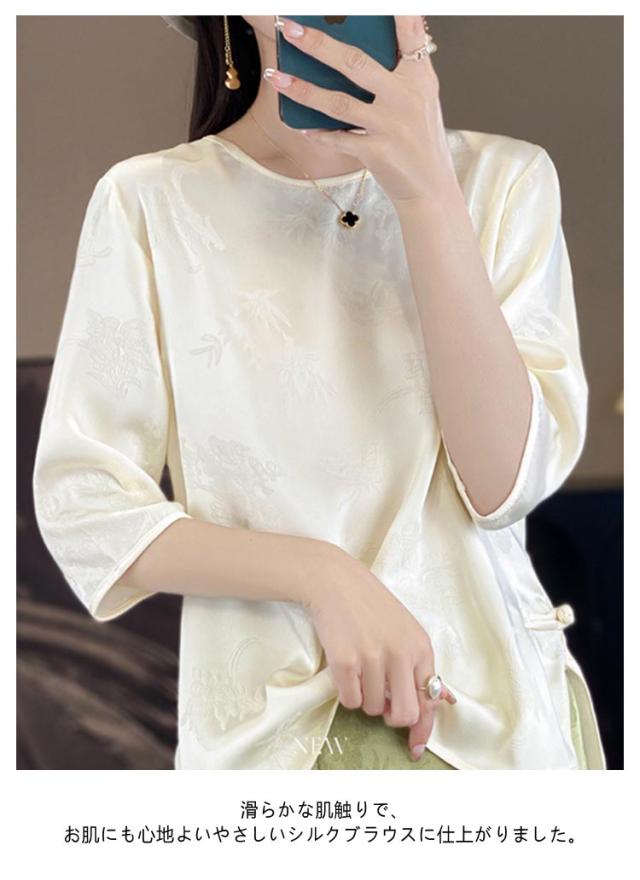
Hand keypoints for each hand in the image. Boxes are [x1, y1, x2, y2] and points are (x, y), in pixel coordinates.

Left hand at [265, 15, 458, 205]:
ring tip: (276, 77)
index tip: (382, 0)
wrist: (431, 189)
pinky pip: (338, 139)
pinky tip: (301, 125)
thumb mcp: (421, 101)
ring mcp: (390, 125)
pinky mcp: (377, 152)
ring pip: (337, 102)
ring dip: (302, 89)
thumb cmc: (420, 141)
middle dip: (317, 43)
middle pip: (355, 62)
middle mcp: (406, 97)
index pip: (410, 34)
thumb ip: (399, 75)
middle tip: (289, 27)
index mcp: (420, 78)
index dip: (398, 12)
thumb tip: (355, 54)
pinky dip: (319, 133)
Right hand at [303, 546, 456, 761]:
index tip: (415, 746)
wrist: (336, 582)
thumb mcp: (404, 630)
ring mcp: (372, 658)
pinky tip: (346, 669)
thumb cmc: (370, 606)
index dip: (423, 728)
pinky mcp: (345, 661)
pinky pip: (350, 702)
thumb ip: (415, 665)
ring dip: (365, 697)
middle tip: (381, 702)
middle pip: (404, 714)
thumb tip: (430, 707)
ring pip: (372, 708)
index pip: (430, 699)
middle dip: (392, 717)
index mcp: (420, 647)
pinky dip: (347, 693)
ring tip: (360, 668)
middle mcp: (400, 654)